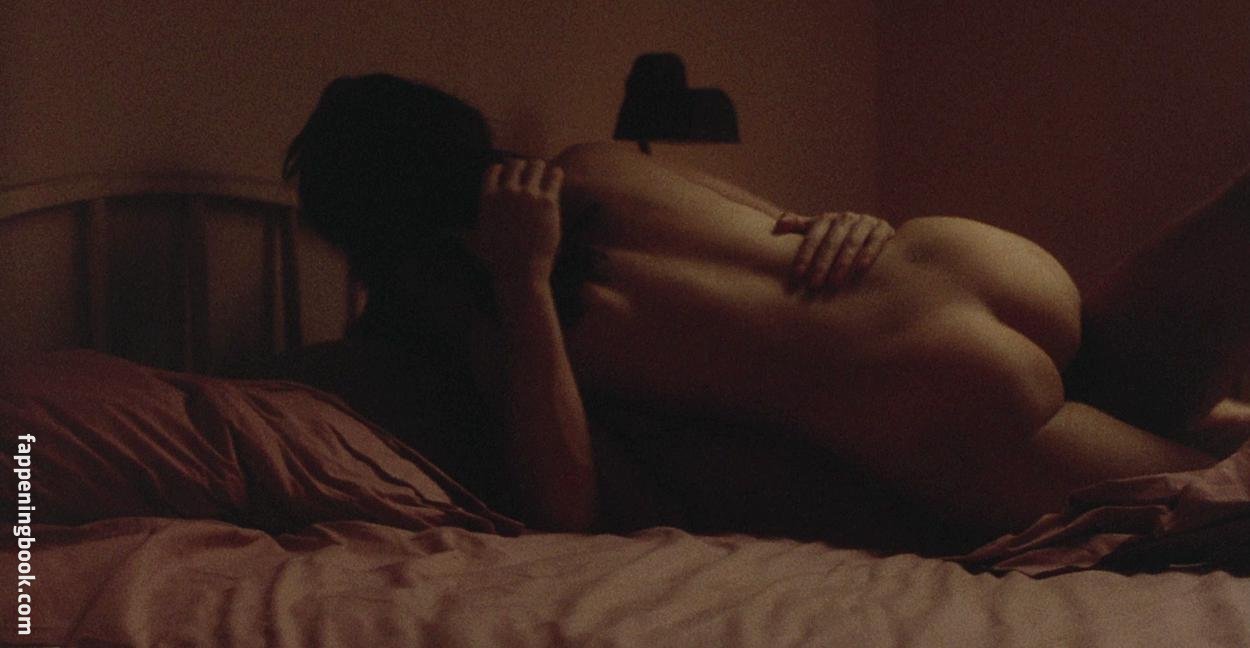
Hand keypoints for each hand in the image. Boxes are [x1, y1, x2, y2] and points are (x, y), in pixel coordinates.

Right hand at [468, 158, 564, 285]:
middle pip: (515, 165)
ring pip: (536, 166)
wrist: (521, 271)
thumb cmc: (497, 261)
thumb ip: (463, 232)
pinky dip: (555, 174)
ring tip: (544, 170)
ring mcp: (528, 195)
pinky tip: (557, 175)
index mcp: (488, 199)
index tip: (507, 171)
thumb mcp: (475, 243)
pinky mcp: (548, 202)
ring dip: (539, 167)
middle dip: (522, 166)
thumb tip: (450, 233)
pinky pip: (553, 178)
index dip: (501, 169)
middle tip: (529, 169)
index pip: (493, 171)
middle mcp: (507, 192)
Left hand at [773, 211, 894, 290]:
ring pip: (853, 240)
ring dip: (843, 261)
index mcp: (828, 220)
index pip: (813, 235)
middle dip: (822, 263)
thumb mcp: (819, 235)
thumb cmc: (838, 242)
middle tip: (814, 284)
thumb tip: (780, 224)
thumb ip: (800, 229)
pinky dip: (869, 252)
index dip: (804, 254)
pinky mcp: (884, 229)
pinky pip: (877, 239)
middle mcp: (846, 218)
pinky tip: (861, 268)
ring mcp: (866, 222)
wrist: (873, 239)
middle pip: (831, 240)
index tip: (797, 275)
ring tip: (834, 282)